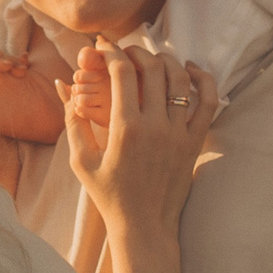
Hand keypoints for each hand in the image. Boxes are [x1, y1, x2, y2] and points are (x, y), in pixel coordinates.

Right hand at [57, 40, 215, 238]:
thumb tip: (64, 84)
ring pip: (181, 80)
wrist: (144, 226)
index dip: (112, 52)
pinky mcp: (194, 142)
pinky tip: (189, 69)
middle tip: (125, 52)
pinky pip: (208, 102)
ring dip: (166, 60)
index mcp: (126, 129)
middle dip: (137, 51)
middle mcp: (156, 127)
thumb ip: (72, 120)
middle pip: (153, 69)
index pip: (122, 73)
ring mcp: (179, 134)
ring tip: (151, 59)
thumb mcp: (81, 160)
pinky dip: (203, 79)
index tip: (103, 46)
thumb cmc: (109, 195)